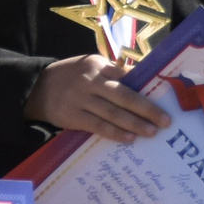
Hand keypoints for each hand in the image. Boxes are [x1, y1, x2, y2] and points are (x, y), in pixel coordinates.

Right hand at [24, 55, 170, 141]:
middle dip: (146, 109)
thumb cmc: (72, 77)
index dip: (146, 87)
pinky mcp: (72, 117)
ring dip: (134, 124)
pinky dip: (115, 133)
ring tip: (152, 132)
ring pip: (112, 113)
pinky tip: (130, 138)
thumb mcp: (90, 66)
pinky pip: (98, 126)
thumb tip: (143, 80)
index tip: (165, 97)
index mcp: (98, 65)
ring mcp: (80, 99)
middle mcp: (90, 81)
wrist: (37, 88)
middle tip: (166, 120)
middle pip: (124, 95)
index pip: (126, 76)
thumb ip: (113, 73)